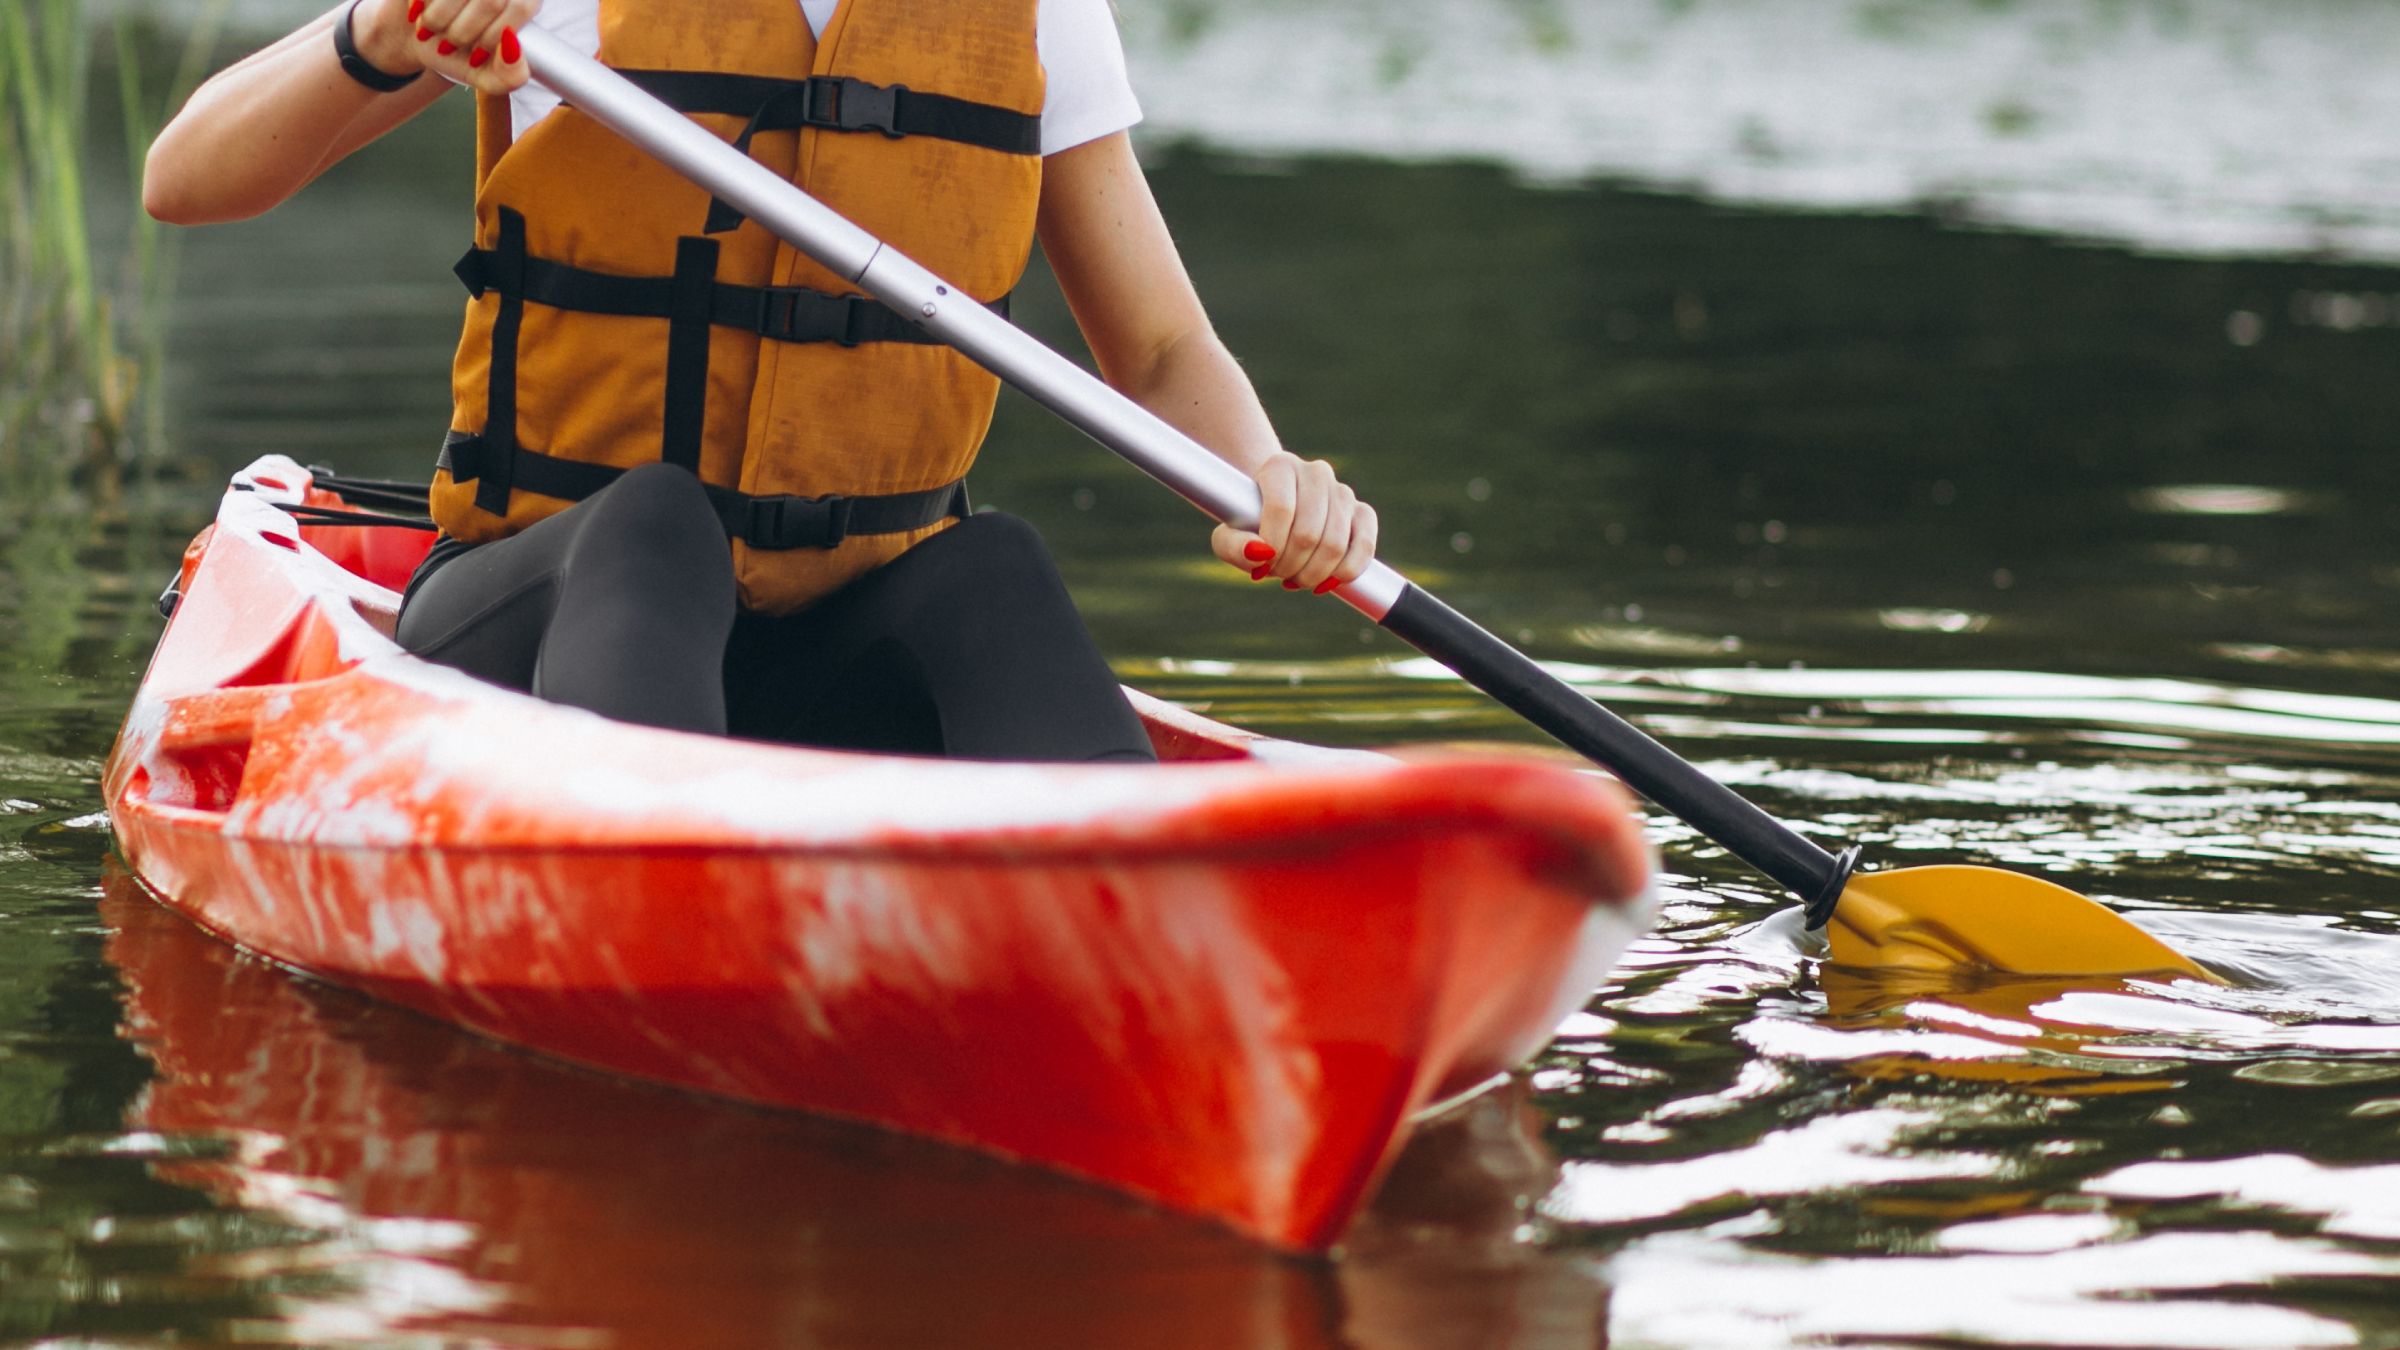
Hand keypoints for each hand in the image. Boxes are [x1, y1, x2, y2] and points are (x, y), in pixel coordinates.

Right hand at [373, 0, 541, 93]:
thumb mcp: (488, 77)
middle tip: (448, 46)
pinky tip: (418, 12)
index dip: (492, 38)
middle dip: (461, 34)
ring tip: (433, 31)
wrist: (420, 37)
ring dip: (436, 20)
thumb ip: (511, 75)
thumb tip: (512, 47)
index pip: (520, 7)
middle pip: (490, 1)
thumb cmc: (461, 55)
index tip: (475, 56)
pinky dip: (420, 7)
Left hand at [1210, 452, 1378, 595]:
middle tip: (1277, 573)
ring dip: (1313, 574)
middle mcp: (1316, 472)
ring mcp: (1343, 491)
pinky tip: (1325, 582)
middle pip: (1308, 533)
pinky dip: (1345, 572)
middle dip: (1290, 566)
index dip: (1272, 546)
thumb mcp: (1226, 537)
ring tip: (1295, 578)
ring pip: (1335, 544)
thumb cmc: (1248, 525)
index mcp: (1280, 466)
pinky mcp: (1363, 512)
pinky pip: (1365, 547)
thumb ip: (1232, 546)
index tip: (1262, 564)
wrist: (1275, 511)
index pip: (1281, 510)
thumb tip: (1261, 553)